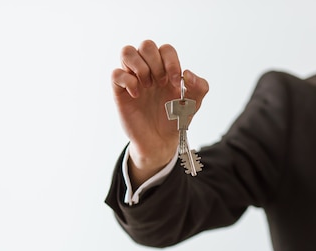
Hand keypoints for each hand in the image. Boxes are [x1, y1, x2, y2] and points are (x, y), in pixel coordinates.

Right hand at [111, 41, 208, 185]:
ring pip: (127, 51)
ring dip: (140, 67)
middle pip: (146, 45)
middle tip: (161, 83)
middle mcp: (148, 70)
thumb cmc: (175, 119)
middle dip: (156, 63)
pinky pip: (115, 73)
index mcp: (166, 69)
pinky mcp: (120, 91)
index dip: (171, 61)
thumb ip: (200, 86)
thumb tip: (187, 73)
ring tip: (148, 86)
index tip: (175, 83)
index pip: (166, 49)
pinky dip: (127, 81)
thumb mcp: (194, 104)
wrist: (161, 141)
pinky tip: (137, 95)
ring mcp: (133, 78)